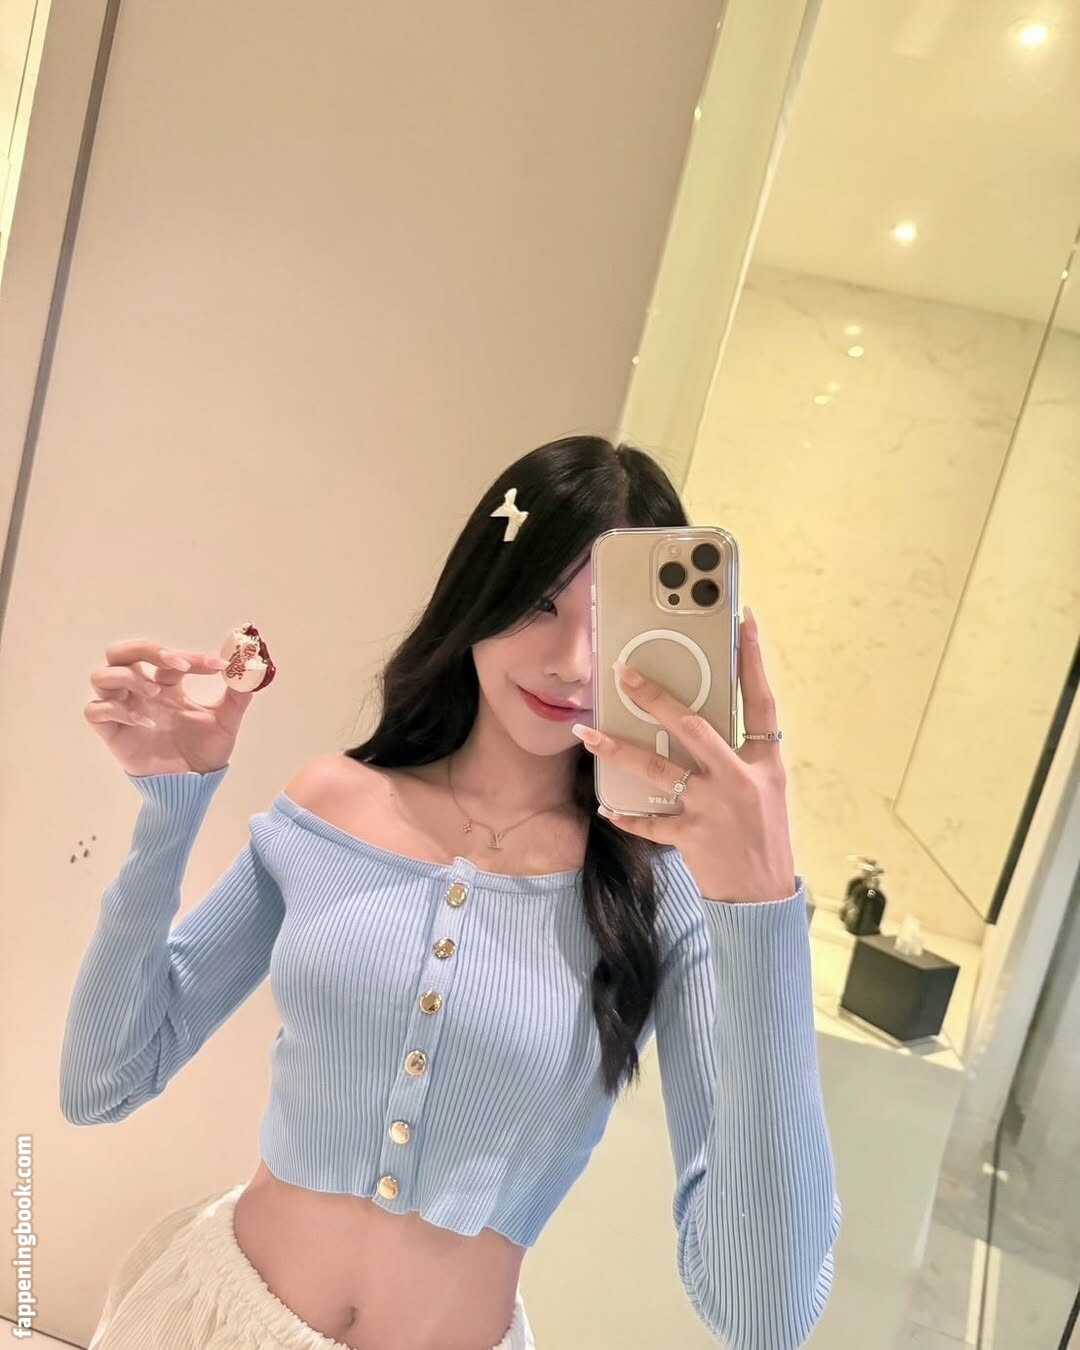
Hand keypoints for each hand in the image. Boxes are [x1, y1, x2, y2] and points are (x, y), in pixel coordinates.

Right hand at [84, 638, 258, 776]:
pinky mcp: (111, 732)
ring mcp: (122, 710)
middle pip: (120, 652)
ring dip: (129, 677)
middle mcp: (140, 692)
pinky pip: (95, 710)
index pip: (167, 657)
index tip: (219, 666)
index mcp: (166, 685)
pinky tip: (145, 722)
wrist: (193, 785)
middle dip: (144, 649)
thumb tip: (252, 670)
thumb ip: (237, 696)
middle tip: (173, 663)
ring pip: (101, 675)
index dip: (191, 656)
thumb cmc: (205, 752)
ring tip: (157, 695)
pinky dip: (117, 709)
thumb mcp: (226, 722)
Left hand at [572, 606, 796, 903]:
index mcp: (764, 762)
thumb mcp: (766, 786)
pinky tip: (604, 807)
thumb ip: (741, 752)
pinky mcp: (691, 836)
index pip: (761, 701)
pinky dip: (626, 815)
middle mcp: (739, 778)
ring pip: (657, 769)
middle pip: (692, 726)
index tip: (745, 621)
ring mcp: (713, 807)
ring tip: (587, 733)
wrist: (762, 894)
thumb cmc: (763, 834)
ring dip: (618, 749)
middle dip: (655, 698)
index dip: (754, 660)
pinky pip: (649, 821)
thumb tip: (704, 715)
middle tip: (623, 673)